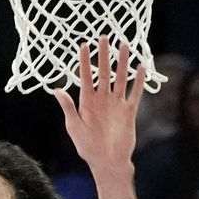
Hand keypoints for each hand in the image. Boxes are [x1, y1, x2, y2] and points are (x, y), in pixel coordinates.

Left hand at [53, 37, 144, 174]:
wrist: (107, 162)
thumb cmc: (87, 147)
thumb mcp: (74, 126)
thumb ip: (68, 107)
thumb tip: (56, 89)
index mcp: (86, 102)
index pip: (85, 76)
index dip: (84, 61)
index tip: (83, 44)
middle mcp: (102, 99)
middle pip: (104, 72)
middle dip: (104, 55)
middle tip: (104, 36)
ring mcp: (116, 104)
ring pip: (120, 78)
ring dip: (122, 63)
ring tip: (124, 45)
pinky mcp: (129, 111)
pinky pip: (135, 93)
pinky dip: (139, 81)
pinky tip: (141, 67)